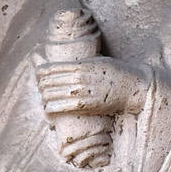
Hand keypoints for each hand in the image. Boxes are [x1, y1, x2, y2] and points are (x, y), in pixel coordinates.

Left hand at [35, 54, 149, 117]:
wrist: (132, 87)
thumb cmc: (115, 73)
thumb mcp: (97, 61)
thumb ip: (81, 64)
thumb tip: (67, 65)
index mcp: (80, 64)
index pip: (50, 68)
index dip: (39, 72)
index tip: (38, 75)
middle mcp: (78, 77)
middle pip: (47, 81)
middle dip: (40, 86)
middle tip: (41, 90)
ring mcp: (81, 91)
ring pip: (51, 95)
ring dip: (44, 98)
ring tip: (44, 101)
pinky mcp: (85, 105)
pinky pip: (61, 107)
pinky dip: (51, 109)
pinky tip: (48, 110)